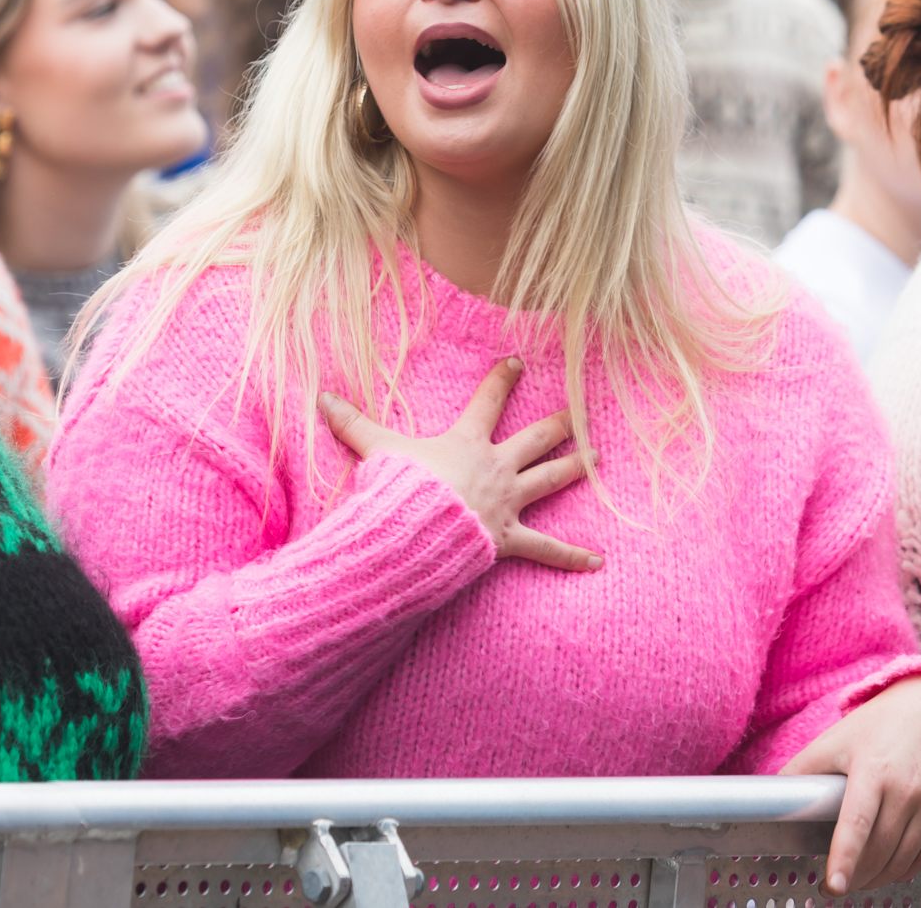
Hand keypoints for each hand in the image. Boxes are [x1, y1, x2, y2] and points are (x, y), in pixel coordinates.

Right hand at [320, 356, 601, 571]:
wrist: (413, 530)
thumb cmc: (397, 489)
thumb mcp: (375, 450)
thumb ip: (352, 423)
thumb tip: (321, 396)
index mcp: (467, 442)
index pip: (488, 401)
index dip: (503, 380)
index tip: (518, 362)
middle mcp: (495, 467)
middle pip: (534, 439)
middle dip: (559, 424)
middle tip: (581, 411)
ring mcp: (506, 502)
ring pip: (550, 480)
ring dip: (576, 468)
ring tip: (599, 459)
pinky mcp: (509, 537)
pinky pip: (547, 549)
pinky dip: (572, 556)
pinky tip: (597, 559)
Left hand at [780, 674, 920, 895]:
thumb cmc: (883, 723)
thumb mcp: (838, 738)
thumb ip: (804, 768)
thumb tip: (772, 795)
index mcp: (873, 769)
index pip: (856, 823)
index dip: (844, 857)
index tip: (833, 885)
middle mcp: (907, 788)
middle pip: (878, 849)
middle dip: (854, 876)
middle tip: (835, 886)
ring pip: (902, 859)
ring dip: (877, 878)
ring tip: (858, 881)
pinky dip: (904, 870)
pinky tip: (888, 871)